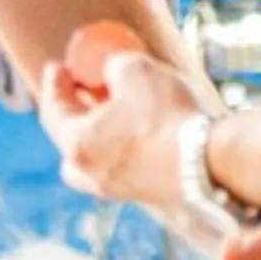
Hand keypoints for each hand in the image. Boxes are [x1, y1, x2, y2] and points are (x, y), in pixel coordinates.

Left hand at [37, 37, 206, 212]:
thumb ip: (113, 65)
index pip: (53, 110)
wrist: (207, 163)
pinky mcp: (144, 195)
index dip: (54, 84)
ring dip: (98, 134)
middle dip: (73, 112)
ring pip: (93, 160)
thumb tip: (111, 69)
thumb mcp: (134, 70)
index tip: (58, 66)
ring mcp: (117, 189)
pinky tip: (140, 132)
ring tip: (112, 112)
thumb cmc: (166, 115)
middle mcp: (90, 173)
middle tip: (82, 90)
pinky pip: (121, 168)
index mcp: (77, 144)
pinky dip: (121, 148)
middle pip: (68, 140)